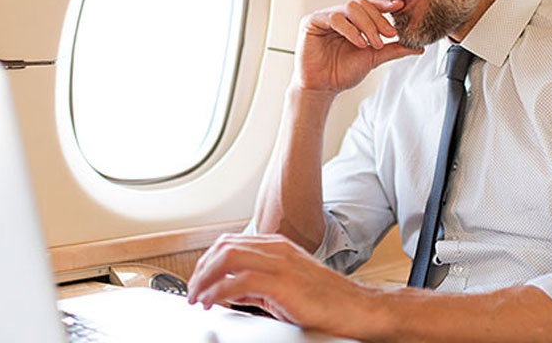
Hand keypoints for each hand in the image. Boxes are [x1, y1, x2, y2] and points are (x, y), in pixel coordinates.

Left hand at [185, 234, 379, 336]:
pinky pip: (239, 281)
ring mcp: (280, 263)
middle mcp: (277, 249)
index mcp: (277, 246)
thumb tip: (230, 292)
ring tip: (197, 297)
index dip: (208, 261)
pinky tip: (213, 302)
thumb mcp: (285, 289)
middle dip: (201, 269)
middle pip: (223, 246)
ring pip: (227, 258)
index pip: (230, 243)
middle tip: (192, 290)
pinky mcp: (282, 282)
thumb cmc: (327, 301)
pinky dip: (219, 292)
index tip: (198, 279)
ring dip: (205, 279)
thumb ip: (257, 287)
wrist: (358, 309)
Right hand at [295, 0, 422, 93]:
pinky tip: (359, 43)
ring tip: (374, 43)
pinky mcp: (312, 22)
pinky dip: (350, 29)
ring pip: (350, 8)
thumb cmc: (343, 72)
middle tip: (389, 34)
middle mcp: (339, 15)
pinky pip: (334, 18)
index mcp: (352, 20)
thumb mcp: (373, 58)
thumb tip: (419, 47)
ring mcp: (325, 17)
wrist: (324, 88)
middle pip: (362, 4)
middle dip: (378, 19)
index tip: (400, 6)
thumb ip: (394, 49)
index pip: (370, 6)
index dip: (384, 5)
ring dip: (366, 25)